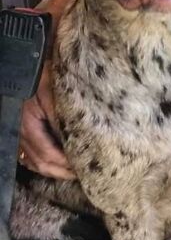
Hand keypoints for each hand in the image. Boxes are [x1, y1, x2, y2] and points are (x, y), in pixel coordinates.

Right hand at [19, 61, 74, 179]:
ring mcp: (19, 132)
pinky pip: (28, 153)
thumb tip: (80, 138)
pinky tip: (55, 162)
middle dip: (61, 171)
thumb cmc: (41, 76)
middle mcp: (21, 132)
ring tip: (71, 171)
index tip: (82, 168)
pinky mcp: (21, 128)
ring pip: (33, 160)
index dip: (65, 165)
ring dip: (52, 169)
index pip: (48, 154)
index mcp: (29, 124)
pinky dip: (42, 161)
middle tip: (81, 175)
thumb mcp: (54, 93)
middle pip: (40, 162)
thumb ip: (63, 116)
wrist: (26, 65)